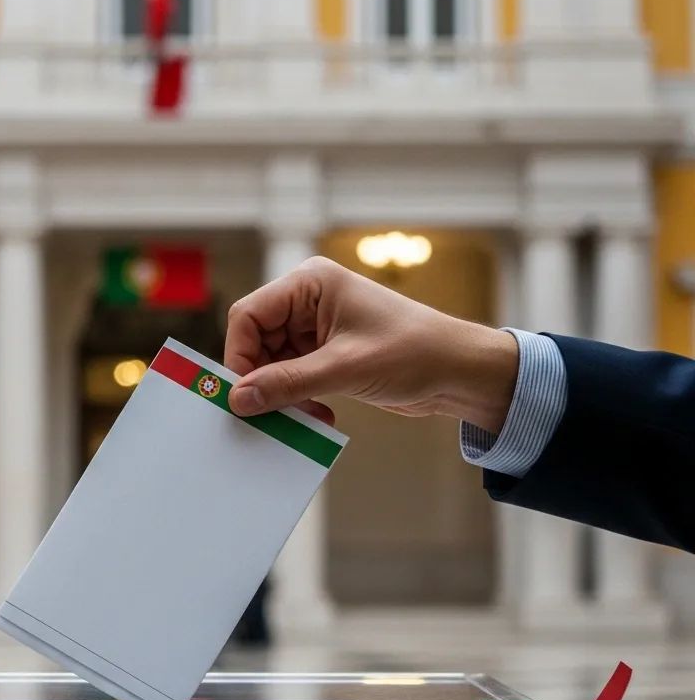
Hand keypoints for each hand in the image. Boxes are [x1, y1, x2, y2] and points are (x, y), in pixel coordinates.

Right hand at [224, 256, 517, 432]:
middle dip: (261, 379)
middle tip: (268, 414)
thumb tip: (238, 399)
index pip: (249, 315)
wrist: (461, 373)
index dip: (240, 355)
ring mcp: (316, 327)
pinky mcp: (326, 353)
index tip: (242, 395)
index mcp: (309, 283)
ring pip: (271, 363)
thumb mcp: (345, 369)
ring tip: (302, 417)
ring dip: (281, 394)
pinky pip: (292, 377)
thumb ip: (287, 383)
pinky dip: (297, 398)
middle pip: (256, 341)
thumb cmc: (414, 353)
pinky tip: (318, 415)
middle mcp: (307, 300)